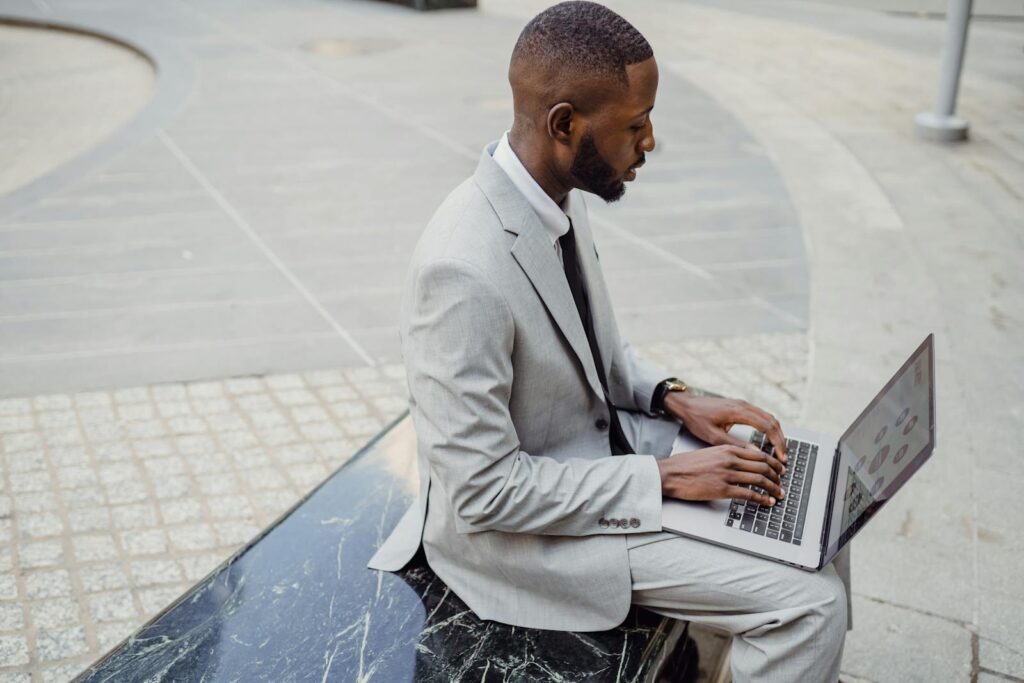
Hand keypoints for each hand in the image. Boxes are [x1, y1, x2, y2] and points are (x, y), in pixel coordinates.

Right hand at [657, 444, 784, 505]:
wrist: (671, 474)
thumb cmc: (686, 465)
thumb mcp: (710, 452)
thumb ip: (728, 456)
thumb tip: (743, 462)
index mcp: (727, 449)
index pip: (759, 455)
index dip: (773, 463)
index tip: (779, 469)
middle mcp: (730, 459)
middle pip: (763, 467)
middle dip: (777, 476)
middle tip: (782, 482)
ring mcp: (727, 474)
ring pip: (760, 480)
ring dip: (773, 488)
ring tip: (779, 494)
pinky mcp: (723, 489)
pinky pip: (749, 494)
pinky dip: (762, 499)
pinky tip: (767, 502)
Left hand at [664, 393, 787, 463]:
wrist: (686, 404)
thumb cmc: (696, 418)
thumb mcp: (714, 436)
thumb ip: (735, 444)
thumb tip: (755, 453)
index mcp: (738, 412)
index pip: (767, 426)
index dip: (777, 443)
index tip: (782, 457)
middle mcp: (744, 405)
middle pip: (772, 421)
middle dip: (781, 440)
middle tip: (784, 458)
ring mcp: (743, 404)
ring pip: (769, 417)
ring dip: (776, 434)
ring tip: (780, 451)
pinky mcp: (741, 406)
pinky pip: (761, 416)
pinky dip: (769, 428)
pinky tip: (769, 440)